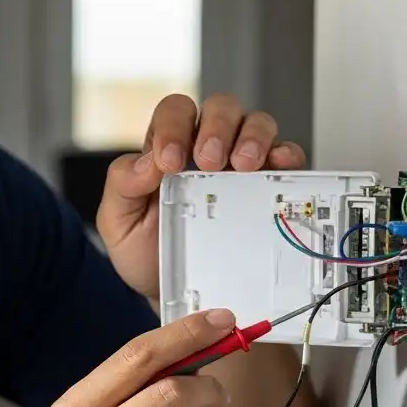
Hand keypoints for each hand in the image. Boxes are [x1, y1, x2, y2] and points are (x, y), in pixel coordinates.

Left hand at [96, 93, 307, 298]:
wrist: (179, 297)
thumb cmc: (147, 253)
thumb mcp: (119, 221)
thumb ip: (122, 185)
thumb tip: (146, 162)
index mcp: (168, 148)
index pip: (174, 113)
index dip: (173, 127)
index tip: (170, 162)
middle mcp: (207, 147)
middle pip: (220, 108)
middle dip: (217, 127)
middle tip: (210, 161)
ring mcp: (241, 164)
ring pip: (256, 123)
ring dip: (253, 137)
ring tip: (244, 165)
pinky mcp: (269, 186)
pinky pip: (287, 157)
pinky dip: (287, 154)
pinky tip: (279, 165)